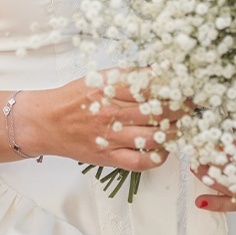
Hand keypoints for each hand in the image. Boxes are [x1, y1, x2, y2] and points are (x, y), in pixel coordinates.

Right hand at [9, 73, 180, 172]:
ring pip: (154, 136)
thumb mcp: (98, 78)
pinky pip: (139, 161)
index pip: (152, 85)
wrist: (45, 122)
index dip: (174, 86)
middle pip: (158, 110)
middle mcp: (112, 112)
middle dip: (181, 108)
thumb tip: (158, 72)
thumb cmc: (72, 99)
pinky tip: (163, 150)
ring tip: (182, 127)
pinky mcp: (107, 156)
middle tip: (190, 106)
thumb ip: (127, 77)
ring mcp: (110, 136)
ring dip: (174, 132)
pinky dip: (156, 158)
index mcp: (109, 88)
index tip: (186, 86)